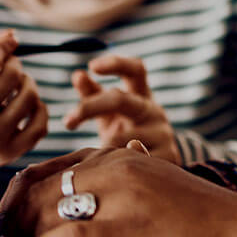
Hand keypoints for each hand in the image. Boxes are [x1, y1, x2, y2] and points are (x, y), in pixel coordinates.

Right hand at [0, 31, 48, 188]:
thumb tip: (12, 36)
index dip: (1, 47)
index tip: (1, 50)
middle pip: (13, 75)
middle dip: (14, 64)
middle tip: (7, 68)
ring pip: (30, 97)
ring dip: (28, 83)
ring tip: (17, 84)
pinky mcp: (8, 154)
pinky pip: (40, 125)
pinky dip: (39, 108)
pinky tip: (26, 104)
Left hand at [0, 144, 236, 236]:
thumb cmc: (206, 218)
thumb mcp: (160, 186)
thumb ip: (126, 181)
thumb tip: (89, 191)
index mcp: (124, 157)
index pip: (53, 166)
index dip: (21, 192)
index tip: (9, 216)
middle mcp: (118, 168)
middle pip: (43, 186)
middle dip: (13, 215)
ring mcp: (122, 197)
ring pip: (49, 209)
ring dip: (22, 234)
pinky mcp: (127, 230)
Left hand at [65, 55, 179, 162]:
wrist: (160, 167)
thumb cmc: (128, 131)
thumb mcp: (111, 113)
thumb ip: (94, 94)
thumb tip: (78, 75)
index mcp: (142, 95)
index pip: (136, 69)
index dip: (116, 63)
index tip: (92, 65)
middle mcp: (154, 111)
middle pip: (122, 100)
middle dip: (90, 108)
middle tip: (67, 121)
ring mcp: (163, 133)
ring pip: (119, 138)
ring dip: (102, 148)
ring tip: (96, 160)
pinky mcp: (168, 156)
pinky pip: (132, 160)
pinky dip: (117, 167)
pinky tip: (111, 173)